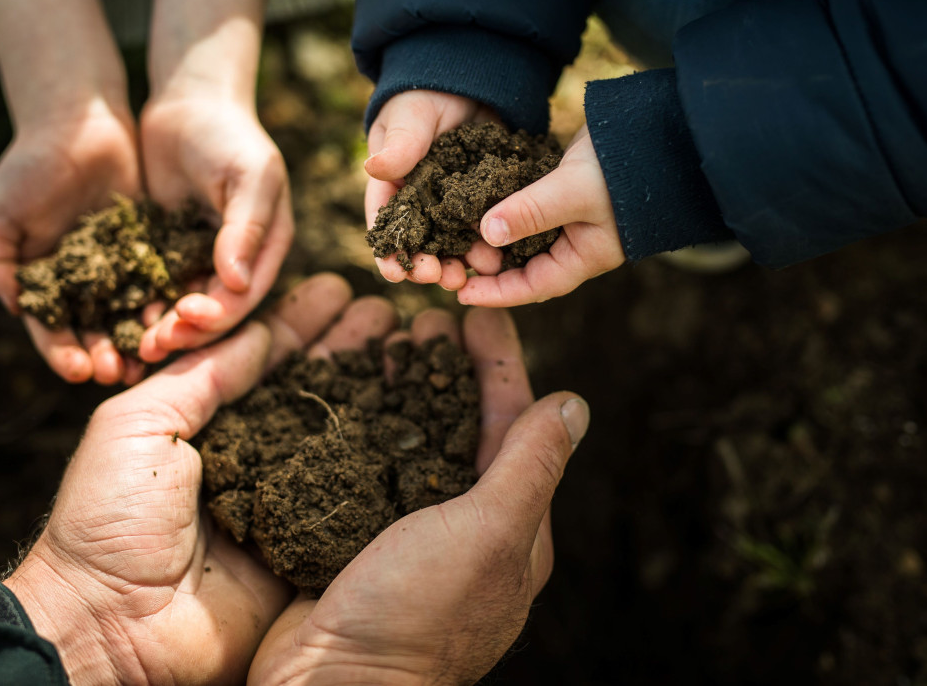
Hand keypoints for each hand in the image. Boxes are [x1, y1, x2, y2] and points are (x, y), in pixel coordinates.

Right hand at [0, 101, 142, 385]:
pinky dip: (167, 301)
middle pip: (95, 331)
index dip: (63, 352)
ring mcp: (120, 269)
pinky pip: (162, 282)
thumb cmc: (27, 168)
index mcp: (44, 285)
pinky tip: (175, 317)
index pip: (53, 331)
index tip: (78, 371)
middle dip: (105, 355)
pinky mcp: (153, 249)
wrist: (78, 122)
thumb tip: (13, 307)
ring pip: (131, 314)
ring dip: (138, 338)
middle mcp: (84, 285)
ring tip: (150, 356)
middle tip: (118, 373)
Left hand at [2, 273, 405, 685]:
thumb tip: (257, 332)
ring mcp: (281, 505)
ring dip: (375, 392)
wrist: (110, 631)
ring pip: (338, 438)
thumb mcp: (137, 426)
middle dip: (348, 348)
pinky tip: (418, 422)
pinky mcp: (307, 550)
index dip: (299, 324)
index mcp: (203, 425)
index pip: (260, 360)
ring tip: (412, 347)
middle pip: (308, 392)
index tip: (338, 288)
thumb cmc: (106, 522)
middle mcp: (248, 459)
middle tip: (389, 309)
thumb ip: (201, 376)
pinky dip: (385, 462)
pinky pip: (352, 501)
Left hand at [138, 0, 290, 362]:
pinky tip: (114, 319)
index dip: (218, 315)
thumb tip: (238, 282)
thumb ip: (247, 227)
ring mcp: (199, 258)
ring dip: (159, 327)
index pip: (245, 296)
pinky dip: (137, 303)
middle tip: (152, 347)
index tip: (186, 320)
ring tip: (132, 347)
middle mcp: (236, 262)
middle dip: (184, 332)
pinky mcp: (166, 251)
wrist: (189, 101)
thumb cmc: (229, 133)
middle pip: (213, 310)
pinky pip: (152, 285)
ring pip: (181, 305)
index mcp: (266, 249)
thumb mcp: (249, 174)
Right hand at [248, 307, 589, 684]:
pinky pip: (369, 466)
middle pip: (463, 427)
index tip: (480, 312)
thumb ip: (531, 466)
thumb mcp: (490, 533)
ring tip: (390, 341)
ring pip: (414, 442)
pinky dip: (365, 425)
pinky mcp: (358, 539)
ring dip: (407, 388)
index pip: (515, 425)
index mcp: (511, 527)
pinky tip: (349, 395)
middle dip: (450, 367)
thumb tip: (577, 405)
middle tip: (428, 314)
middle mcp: (465, 528)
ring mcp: (410, 534)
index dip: (499, 364)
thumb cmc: (418, 614)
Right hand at [364, 90, 501, 289]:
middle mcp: (421, 201)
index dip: (388, 251)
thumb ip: (400, 143)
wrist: (473, 80)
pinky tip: (500, 258)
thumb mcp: (411, 115)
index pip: (385, 223)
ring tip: (472, 274)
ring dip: (461, 261)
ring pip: (454, 241)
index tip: (395, 273)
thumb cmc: (428, 94)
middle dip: (428, 264)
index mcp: (393, 184)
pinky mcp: (483, 198)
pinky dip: (491, 242)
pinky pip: (486, 225)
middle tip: (439, 278)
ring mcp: (453, 203)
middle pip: (421, 242)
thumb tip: (374, 166)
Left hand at [458, 124, 624, 305]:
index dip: (496, 292)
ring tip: (457, 225)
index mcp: (583, 256)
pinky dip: (501, 204)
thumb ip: (532, 212)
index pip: (533, 286)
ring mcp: (568, 215)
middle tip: (451, 253)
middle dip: (488, 261)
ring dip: (491, 231)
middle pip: (521, 263)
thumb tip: (487, 234)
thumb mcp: (574, 193)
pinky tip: (475, 198)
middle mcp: (573, 241)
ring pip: (520, 233)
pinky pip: (524, 205)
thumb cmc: (624, 168)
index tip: (461, 293)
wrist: (658, 127)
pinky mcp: (560, 189)